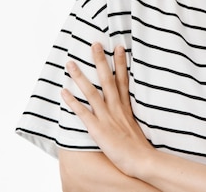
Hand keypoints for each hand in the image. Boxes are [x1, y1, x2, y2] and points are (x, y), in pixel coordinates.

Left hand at [61, 43, 154, 176]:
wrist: (142, 160)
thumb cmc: (139, 146)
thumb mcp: (136, 125)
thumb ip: (129, 115)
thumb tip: (126, 109)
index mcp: (126, 106)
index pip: (123, 79)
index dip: (121, 63)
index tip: (118, 47)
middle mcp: (116, 108)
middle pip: (108, 79)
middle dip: (100, 61)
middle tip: (94, 44)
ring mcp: (107, 117)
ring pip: (92, 92)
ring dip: (80, 77)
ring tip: (70, 63)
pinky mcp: (98, 129)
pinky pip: (83, 113)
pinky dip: (72, 102)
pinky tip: (63, 92)